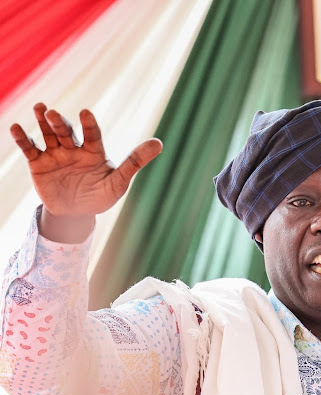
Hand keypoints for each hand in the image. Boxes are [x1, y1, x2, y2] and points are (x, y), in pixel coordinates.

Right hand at [10, 103, 162, 217]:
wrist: (76, 215)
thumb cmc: (100, 197)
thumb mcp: (118, 182)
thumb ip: (135, 162)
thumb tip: (159, 143)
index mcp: (94, 151)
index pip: (92, 134)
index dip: (89, 124)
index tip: (85, 113)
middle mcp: (74, 148)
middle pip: (66, 132)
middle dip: (60, 123)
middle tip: (53, 113)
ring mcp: (55, 154)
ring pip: (48, 135)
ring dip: (43, 122)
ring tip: (40, 108)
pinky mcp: (39, 164)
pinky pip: (30, 149)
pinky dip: (23, 138)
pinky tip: (16, 127)